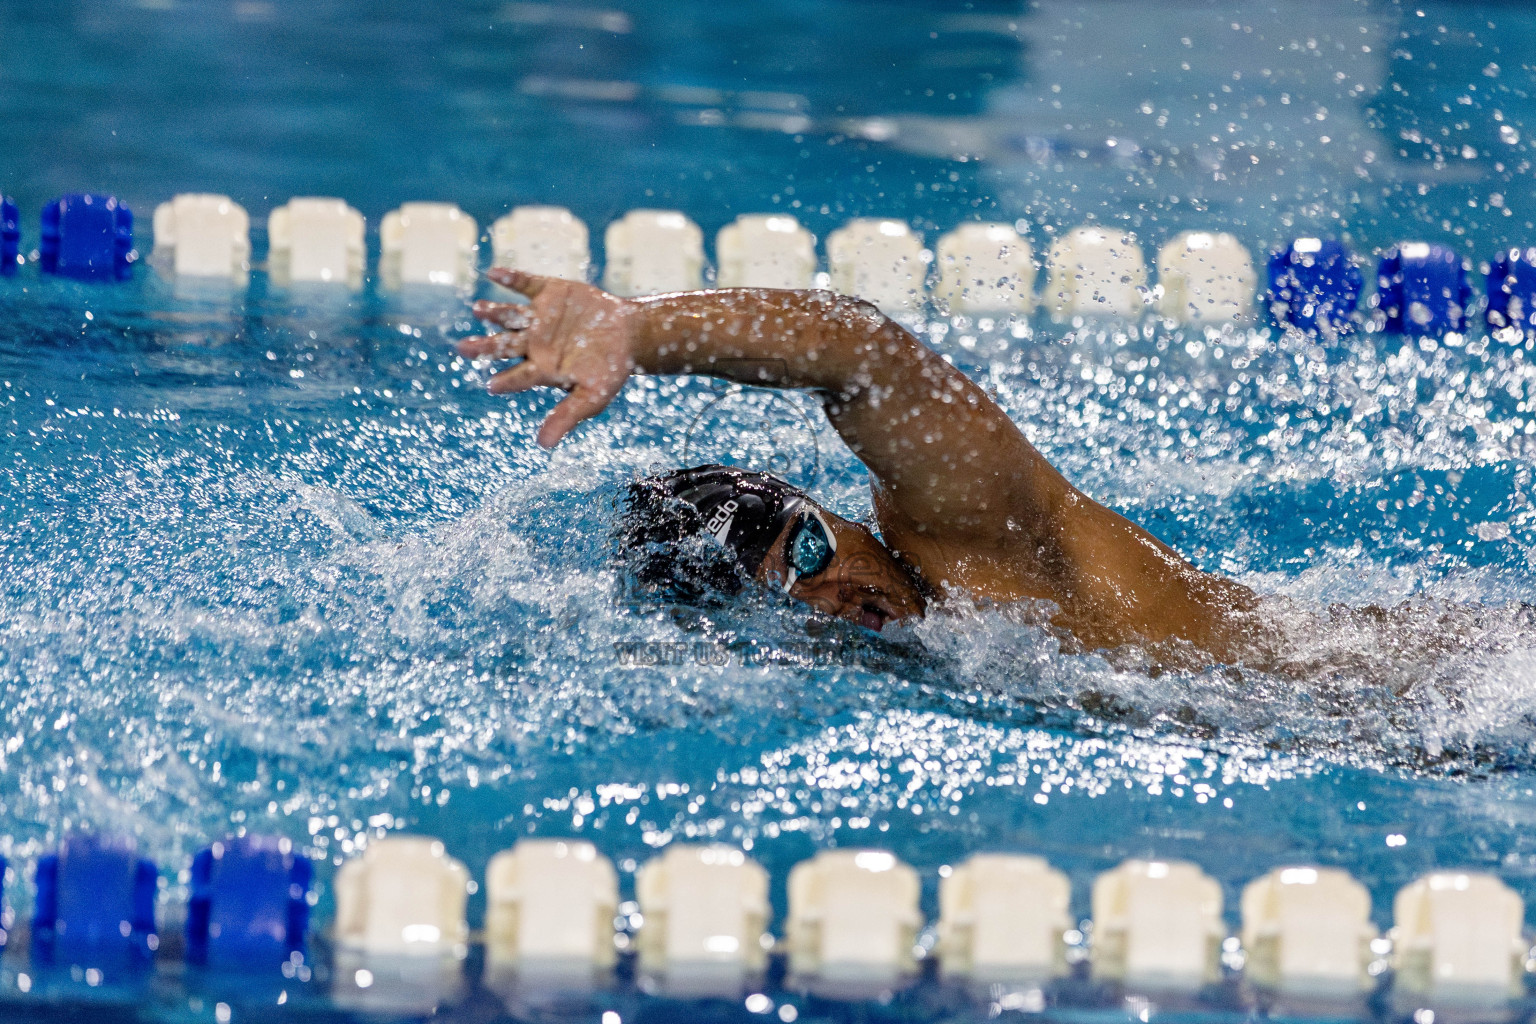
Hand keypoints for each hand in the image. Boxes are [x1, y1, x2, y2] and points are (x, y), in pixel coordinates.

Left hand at [458, 268, 642, 447]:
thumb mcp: (593, 397)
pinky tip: (493, 273)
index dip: (506, 381)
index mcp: (542, 369)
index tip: (492, 385)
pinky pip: (526, 284)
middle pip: (502, 345)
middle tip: (461, 349)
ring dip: (493, 312)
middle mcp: (534, 343)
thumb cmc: (612, 370)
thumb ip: (567, 417)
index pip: (518, 377)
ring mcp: (540, 317)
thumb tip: (544, 446)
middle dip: (483, 348)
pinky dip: (511, 279)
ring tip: (478, 310)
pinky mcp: (549, 292)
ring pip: (509, 315)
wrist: (630, 334)